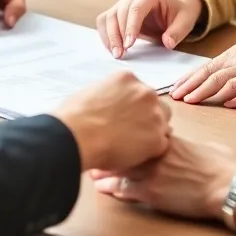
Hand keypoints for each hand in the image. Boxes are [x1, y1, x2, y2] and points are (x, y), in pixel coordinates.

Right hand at [54, 71, 170, 171]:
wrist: (76, 136)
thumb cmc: (73, 116)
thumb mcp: (91, 92)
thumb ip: (108, 95)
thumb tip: (108, 105)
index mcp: (128, 78)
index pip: (140, 91)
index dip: (133, 106)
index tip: (125, 116)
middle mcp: (145, 92)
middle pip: (156, 105)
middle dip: (147, 117)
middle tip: (130, 131)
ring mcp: (154, 114)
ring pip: (162, 124)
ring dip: (151, 133)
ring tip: (132, 146)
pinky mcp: (157, 138)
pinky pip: (161, 145)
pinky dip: (150, 152)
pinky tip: (134, 156)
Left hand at [94, 136, 235, 220]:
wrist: (228, 186)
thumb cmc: (223, 167)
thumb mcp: (207, 146)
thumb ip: (190, 144)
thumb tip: (191, 146)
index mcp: (168, 139)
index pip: (138, 133)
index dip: (123, 134)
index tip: (112, 133)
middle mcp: (156, 152)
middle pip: (123, 148)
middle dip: (107, 148)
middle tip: (92, 147)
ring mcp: (152, 172)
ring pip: (119, 168)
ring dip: (103, 169)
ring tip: (91, 169)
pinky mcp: (152, 192)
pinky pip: (125, 190)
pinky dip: (112, 188)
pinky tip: (102, 188)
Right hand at [96, 0, 204, 58]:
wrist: (173, 9)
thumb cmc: (179, 14)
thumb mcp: (185, 21)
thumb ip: (177, 32)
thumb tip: (167, 42)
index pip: (136, 9)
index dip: (131, 27)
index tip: (129, 45)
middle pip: (118, 13)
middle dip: (117, 35)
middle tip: (121, 54)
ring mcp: (122, 3)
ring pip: (108, 17)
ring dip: (109, 37)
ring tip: (116, 54)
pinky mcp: (116, 12)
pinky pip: (104, 22)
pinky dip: (105, 36)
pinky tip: (113, 49)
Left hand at [169, 43, 235, 107]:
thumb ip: (230, 71)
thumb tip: (209, 85)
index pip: (207, 67)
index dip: (189, 78)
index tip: (175, 89)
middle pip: (213, 74)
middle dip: (192, 87)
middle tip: (178, 97)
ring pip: (227, 83)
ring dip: (208, 93)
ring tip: (194, 101)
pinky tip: (226, 105)